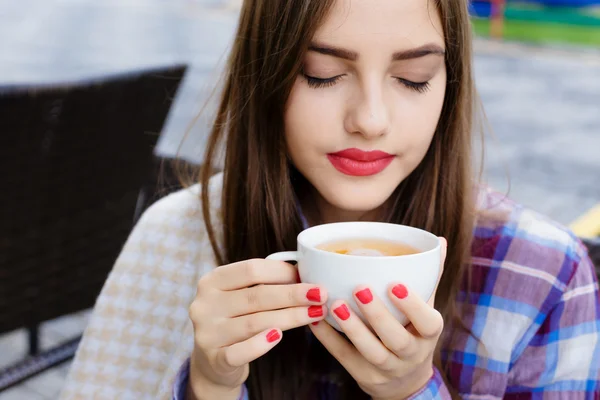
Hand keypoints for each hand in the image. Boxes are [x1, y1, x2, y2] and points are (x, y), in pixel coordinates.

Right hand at [187, 258, 327, 398]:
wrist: (212, 361)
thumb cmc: (235, 319)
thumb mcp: (240, 296)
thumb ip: (264, 283)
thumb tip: (303, 271)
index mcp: (213, 281)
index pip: (251, 269)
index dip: (282, 271)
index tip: (307, 275)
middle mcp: (205, 304)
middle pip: (257, 295)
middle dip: (293, 294)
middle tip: (321, 294)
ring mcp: (207, 332)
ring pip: (255, 322)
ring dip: (291, 316)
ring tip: (316, 313)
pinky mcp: (214, 358)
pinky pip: (240, 351)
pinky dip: (261, 344)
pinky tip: (279, 336)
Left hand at [310, 238, 446, 399]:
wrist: (404, 380)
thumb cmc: (413, 331)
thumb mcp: (425, 309)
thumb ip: (429, 277)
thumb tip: (439, 241)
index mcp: (428, 334)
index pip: (428, 323)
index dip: (413, 306)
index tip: (395, 284)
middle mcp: (411, 354)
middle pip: (396, 339)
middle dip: (378, 315)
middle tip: (360, 289)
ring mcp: (388, 369)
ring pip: (371, 352)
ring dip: (352, 328)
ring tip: (335, 304)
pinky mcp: (364, 376)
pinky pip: (345, 357)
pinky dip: (329, 339)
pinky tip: (316, 319)